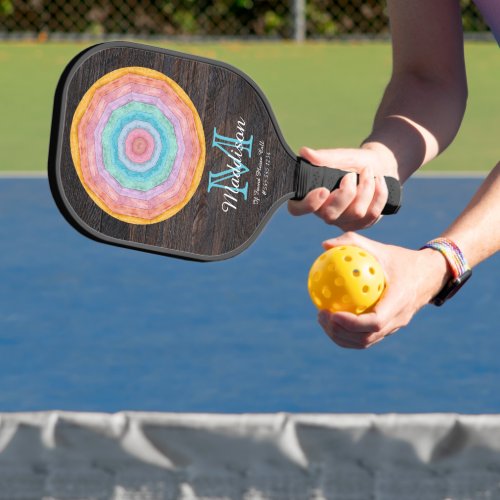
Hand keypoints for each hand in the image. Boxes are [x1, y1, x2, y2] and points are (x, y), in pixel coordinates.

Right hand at [288, 145, 397, 230]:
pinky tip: (379, 181)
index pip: (297, 209)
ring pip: (356, 213)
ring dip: (366, 188)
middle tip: (351, 175)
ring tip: (368, 172)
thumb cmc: (354, 162)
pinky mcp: (361, 224)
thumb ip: (324, 157)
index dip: (308, 204)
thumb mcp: (341, 156)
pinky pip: (372, 214)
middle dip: (346, 193)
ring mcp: (343, 221)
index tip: (323, 190)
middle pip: (330, 215)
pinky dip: (379, 193)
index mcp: (312, 196)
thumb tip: (304, 152)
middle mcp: (324, 213)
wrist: (379, 166)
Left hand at [317, 232, 450, 348]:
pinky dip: (347, 334)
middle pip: (366, 338)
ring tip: (322, 319)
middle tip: (321, 315)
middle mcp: (398, 319)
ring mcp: (394, 327)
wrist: (429, 275)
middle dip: (340, 332)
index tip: (332, 313)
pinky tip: (331, 319)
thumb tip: (324, 245)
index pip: (375, 322)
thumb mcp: (380, 248)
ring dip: (341, 336)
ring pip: (365, 342)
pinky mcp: (389, 329)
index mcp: (399, 301)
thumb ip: (353, 243)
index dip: (352, 323)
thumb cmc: (401, 260)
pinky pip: (366, 337)